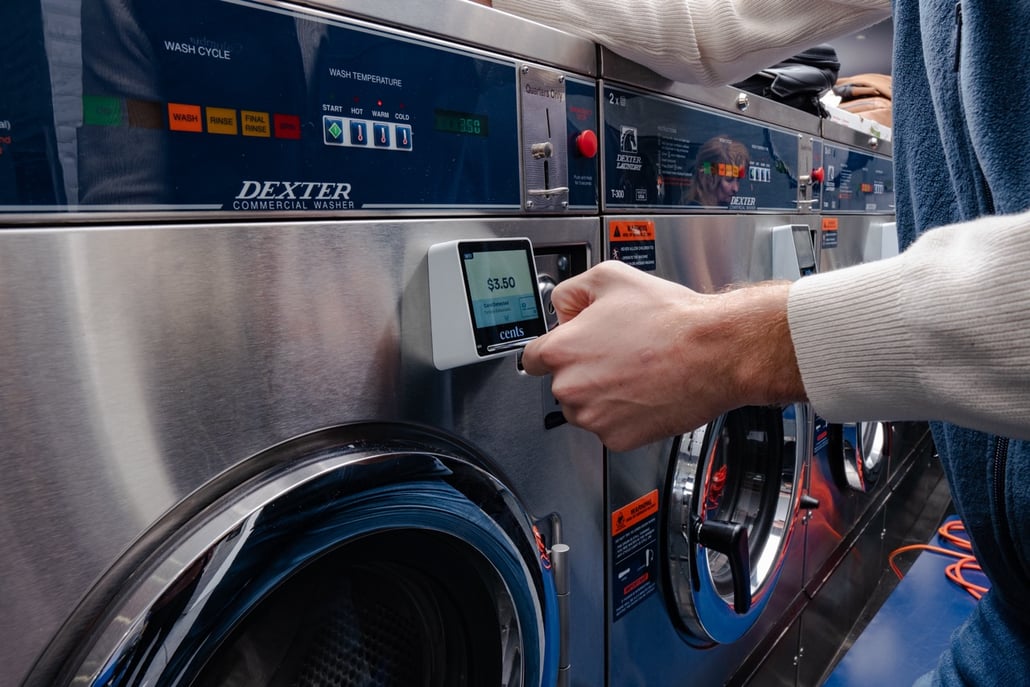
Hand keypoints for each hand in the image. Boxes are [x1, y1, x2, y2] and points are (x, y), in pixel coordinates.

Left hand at [521, 261, 803, 450]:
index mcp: (562, 350)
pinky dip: (624, 415)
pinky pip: (611, 428)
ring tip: (636, 371)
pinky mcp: (618, 439)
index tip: (569, 349)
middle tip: (618, 354)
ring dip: (602, 395)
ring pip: (585, 408)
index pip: (531, 359)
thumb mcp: (610, 277)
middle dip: (584, 370)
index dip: (553, 349)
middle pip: (562, 384)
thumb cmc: (670, 319)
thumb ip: (572, 291)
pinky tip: (645, 391)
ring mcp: (594, 418)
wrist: (713, 352)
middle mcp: (571, 388)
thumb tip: (563, 307)